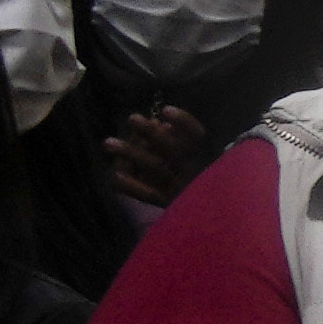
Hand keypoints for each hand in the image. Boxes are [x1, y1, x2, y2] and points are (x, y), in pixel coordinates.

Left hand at [100, 102, 216, 206]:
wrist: (215, 213)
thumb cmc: (207, 180)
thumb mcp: (206, 159)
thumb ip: (187, 142)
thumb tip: (164, 126)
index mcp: (207, 157)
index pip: (197, 136)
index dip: (183, 121)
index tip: (165, 110)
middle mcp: (195, 171)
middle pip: (171, 149)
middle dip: (150, 133)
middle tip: (132, 118)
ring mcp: (180, 188)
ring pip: (155, 167)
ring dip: (131, 153)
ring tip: (108, 143)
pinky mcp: (168, 203)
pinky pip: (148, 194)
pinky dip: (131, 185)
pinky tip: (115, 175)